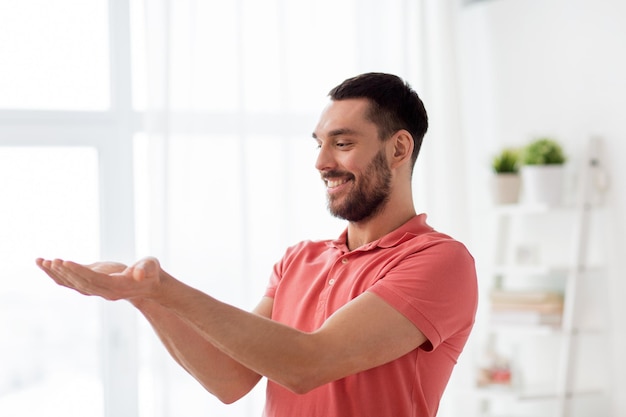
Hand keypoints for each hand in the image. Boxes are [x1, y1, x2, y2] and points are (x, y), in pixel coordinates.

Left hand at [36, 257, 163, 301]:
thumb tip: (139, 273)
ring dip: (57, 273)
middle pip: (81, 283)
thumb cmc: (151, 273)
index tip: (65, 262)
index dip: (79, 271)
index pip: (94, 280)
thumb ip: (146, 269)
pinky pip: (72, 283)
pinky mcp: (93, 286)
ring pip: (73, 284)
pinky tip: (47, 266)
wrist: (149, 285)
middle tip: (50, 260)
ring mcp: (97, 291)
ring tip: (41, 261)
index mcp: (117, 287)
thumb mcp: (152, 267)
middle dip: (64, 272)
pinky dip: (58, 275)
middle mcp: (105, 292)